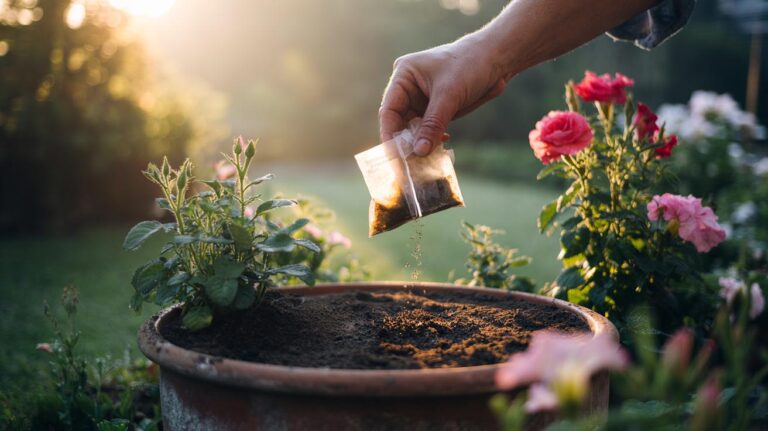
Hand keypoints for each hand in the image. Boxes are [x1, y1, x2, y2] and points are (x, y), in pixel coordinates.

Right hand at [379, 35, 509, 155]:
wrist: (496, 58)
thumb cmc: (470, 65)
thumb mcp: (449, 95)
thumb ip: (432, 124)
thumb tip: (419, 151)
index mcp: (404, 75)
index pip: (389, 111)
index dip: (390, 134)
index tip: (395, 156)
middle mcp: (408, 88)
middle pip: (399, 122)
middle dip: (405, 143)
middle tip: (409, 164)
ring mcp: (421, 99)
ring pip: (413, 128)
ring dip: (419, 144)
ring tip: (424, 160)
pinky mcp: (435, 108)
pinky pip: (427, 129)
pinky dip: (431, 139)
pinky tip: (439, 146)